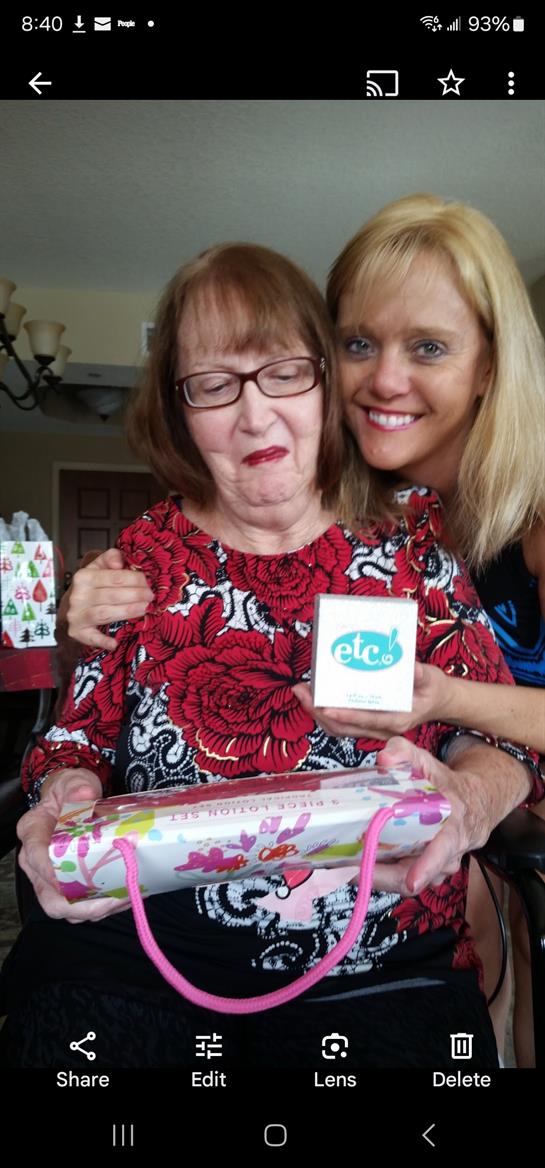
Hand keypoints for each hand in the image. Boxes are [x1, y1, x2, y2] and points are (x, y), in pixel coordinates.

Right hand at [17, 769, 129, 921]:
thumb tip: (85, 796)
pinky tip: (126, 896)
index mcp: (32, 833)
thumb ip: (77, 787)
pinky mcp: (68, 884)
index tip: (82, 878)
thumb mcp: (73, 782)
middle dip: (81, 907)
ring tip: (126, 898)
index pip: (37, 859)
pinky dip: (102, 906)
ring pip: (67, 907)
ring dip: (96, 910)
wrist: (72, 798)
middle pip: (50, 898)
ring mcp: (51, 877)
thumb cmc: (70, 792)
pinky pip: (80, 904)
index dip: (55, 874)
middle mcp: (37, 862)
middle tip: (112, 900)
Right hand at [67, 547, 152, 649]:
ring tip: (145, 609)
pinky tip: (115, 643)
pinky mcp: (77, 632)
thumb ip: (112, 557)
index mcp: (84, 576)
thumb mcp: (101, 565)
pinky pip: (90, 638)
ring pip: (104, 614)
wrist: (77, 602)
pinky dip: (102, 641)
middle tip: (151, 596)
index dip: (134, 579)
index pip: (114, 577)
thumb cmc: (96, 583)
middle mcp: (77, 596)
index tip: (149, 582)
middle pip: (111, 595)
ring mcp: (76, 615)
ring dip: (126, 612)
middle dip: (135, 595)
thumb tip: (119, 562)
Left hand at [292, 663, 451, 738]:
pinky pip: (342, 725)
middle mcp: (383, 729)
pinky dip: (325, 713)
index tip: (327, 707)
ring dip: (318, 713)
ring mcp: (374, 729)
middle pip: (346, 727)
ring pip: (340, 729)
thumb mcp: (431, 678)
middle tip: (302, 693)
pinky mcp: (367, 725)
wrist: (437, 702)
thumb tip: (414, 669)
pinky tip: (313, 697)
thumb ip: (421, 676)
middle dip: (320, 712)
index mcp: (399, 720)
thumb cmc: (432, 689)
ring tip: (301, 693)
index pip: (369, 720)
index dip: (347, 715)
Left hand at [357, 736, 512, 897]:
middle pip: (414, 877)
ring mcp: (437, 869)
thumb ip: (405, 753)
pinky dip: (379, 875)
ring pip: (404, 881)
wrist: (475, 806)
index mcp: (453, 827)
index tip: (411, 881)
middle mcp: (447, 855)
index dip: (427, 867)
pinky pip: (400, 880)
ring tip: (346, 868)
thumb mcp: (428, 763)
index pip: (443, 851)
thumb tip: (384, 759)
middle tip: (350, 871)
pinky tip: (356, 866)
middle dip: (381, 877)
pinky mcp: (425, 875)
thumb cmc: (448, 786)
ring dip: (376, 877)